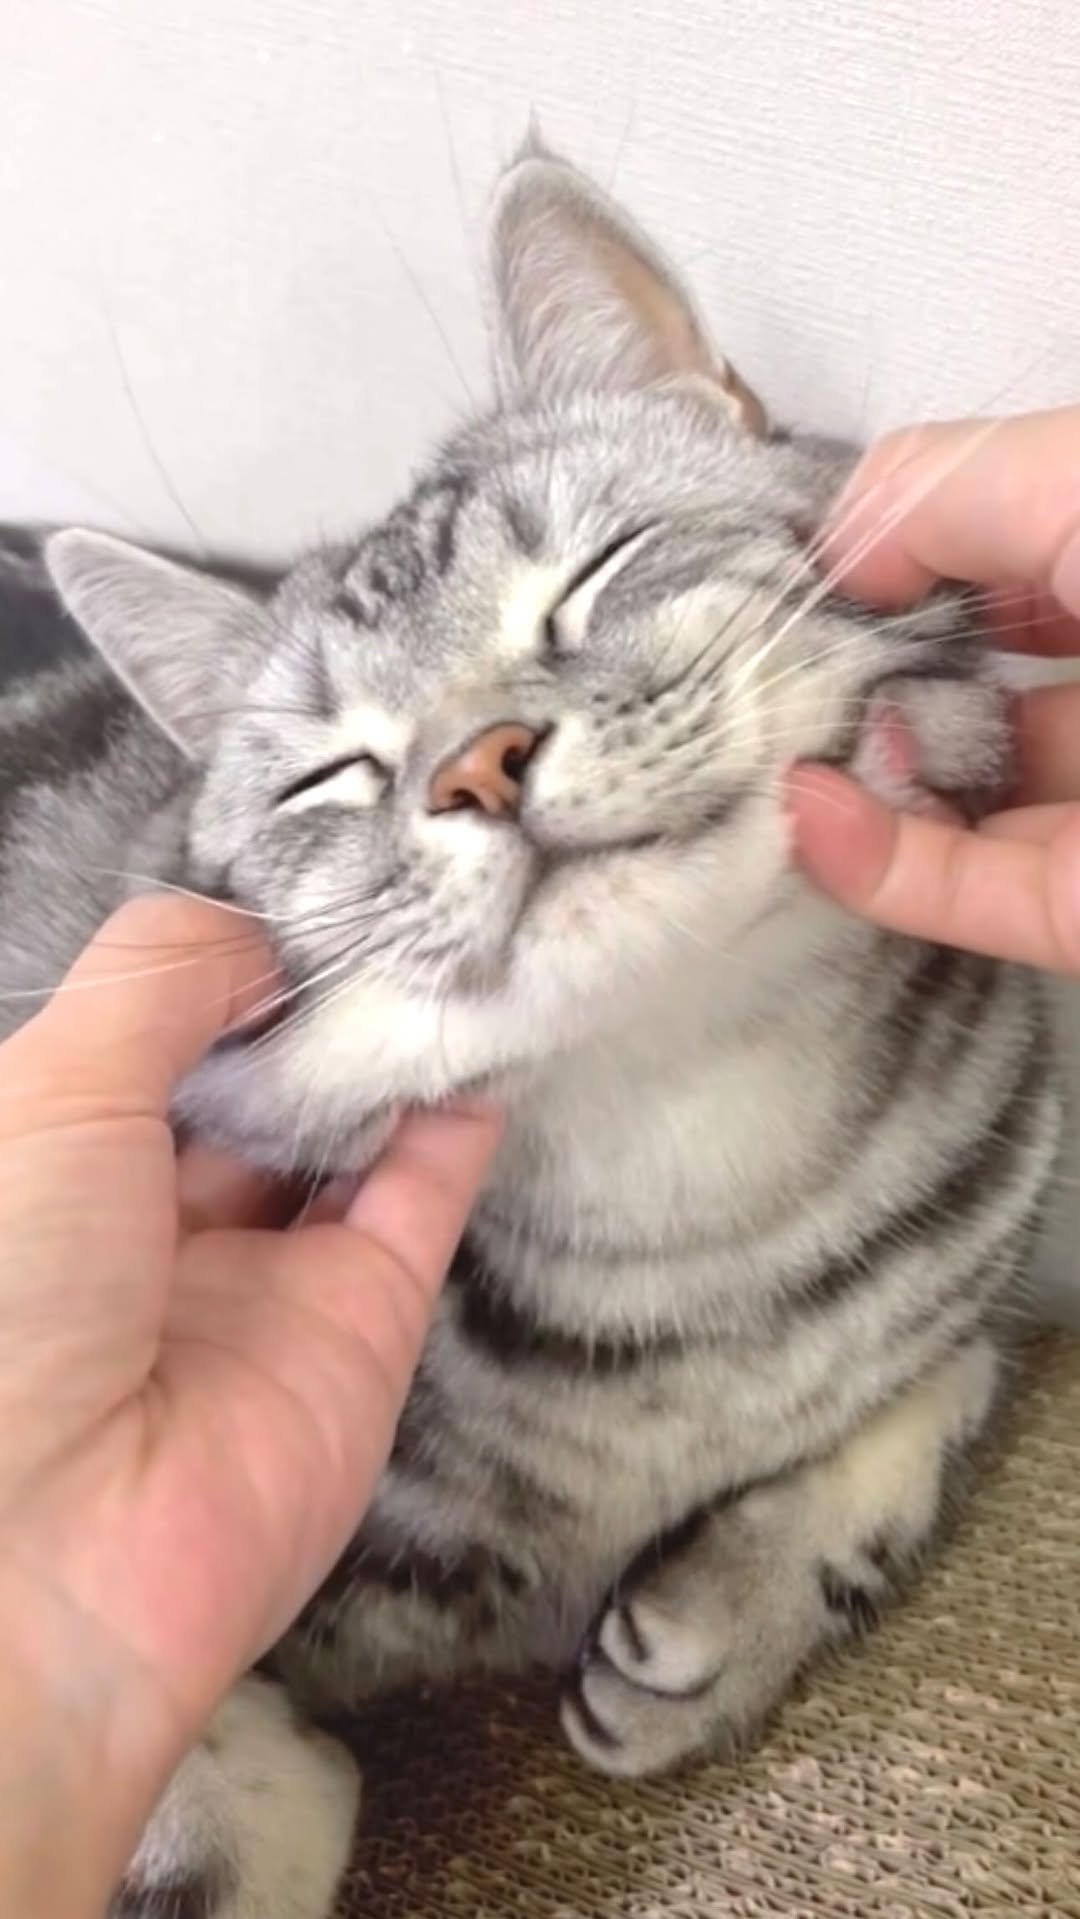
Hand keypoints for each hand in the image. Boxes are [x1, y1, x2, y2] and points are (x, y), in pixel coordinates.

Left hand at [0, 894, 498, 1916]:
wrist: (55, 1547)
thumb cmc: (7, 1295)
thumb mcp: (47, 1087)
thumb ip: (159, 979)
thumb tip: (258, 943)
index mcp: (55, 1160)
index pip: (149, 1035)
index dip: (216, 963)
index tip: (289, 885)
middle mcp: (153, 1217)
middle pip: (253, 1078)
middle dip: (309, 998)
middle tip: (385, 901)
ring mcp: (262, 1274)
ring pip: (342, 1131)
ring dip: (386, 1046)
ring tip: (444, 945)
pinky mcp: (360, 1323)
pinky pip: (420, 1199)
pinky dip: (455, 1121)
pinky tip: (479, 1037)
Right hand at [786, 406, 1079, 970]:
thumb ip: (943, 487)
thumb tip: (839, 560)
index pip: (992, 541)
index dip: (885, 552)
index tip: (797, 573)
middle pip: (969, 674)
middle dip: (858, 671)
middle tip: (764, 673)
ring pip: (961, 797)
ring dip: (856, 777)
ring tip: (770, 751)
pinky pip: (973, 892)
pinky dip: (880, 865)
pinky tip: (808, 819)